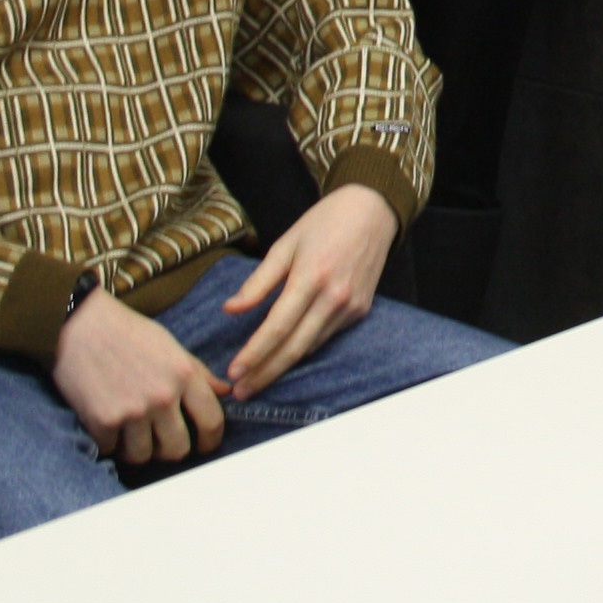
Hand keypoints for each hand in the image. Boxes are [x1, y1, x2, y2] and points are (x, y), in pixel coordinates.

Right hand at [53, 286, 227, 464]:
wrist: (80, 326)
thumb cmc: (127, 333)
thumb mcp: (170, 345)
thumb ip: (198, 372)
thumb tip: (225, 391)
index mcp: (184, 375)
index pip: (212, 421)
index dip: (211, 440)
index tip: (205, 444)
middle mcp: (162, 396)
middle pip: (178, 449)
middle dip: (172, 449)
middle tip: (163, 441)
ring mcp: (132, 411)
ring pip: (143, 456)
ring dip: (138, 449)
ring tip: (133, 432)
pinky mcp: (102, 421)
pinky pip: (112, 451)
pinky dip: (110, 443)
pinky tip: (109, 426)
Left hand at [221, 183, 397, 399]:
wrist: (373, 211)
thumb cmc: (324, 222)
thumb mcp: (285, 243)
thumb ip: (258, 281)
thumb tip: (230, 309)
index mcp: (312, 276)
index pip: (277, 327)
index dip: (254, 353)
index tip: (233, 372)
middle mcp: (334, 296)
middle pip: (294, 348)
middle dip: (264, 373)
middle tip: (241, 392)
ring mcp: (350, 306)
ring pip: (310, 347)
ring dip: (282, 367)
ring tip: (256, 381)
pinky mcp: (360, 310)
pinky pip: (326, 337)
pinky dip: (304, 349)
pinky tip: (285, 357)